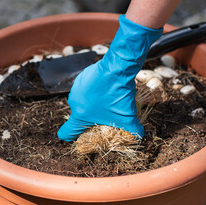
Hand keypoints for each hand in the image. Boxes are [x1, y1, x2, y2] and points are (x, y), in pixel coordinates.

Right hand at [57, 15, 161, 141]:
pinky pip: (85, 88)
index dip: (71, 136)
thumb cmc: (119, 95)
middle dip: (90, 115)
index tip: (80, 133)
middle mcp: (74, 103)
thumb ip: (134, 130)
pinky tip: (105, 86)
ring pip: (82, 101)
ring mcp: (75, 89)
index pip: (66, 132)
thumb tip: (140, 136)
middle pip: (79, 115)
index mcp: (80, 116)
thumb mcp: (128, 117)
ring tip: (106, 98)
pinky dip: (93, 89)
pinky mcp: (80, 77)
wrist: (117, 68)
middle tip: (105, 112)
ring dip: (92, 102)